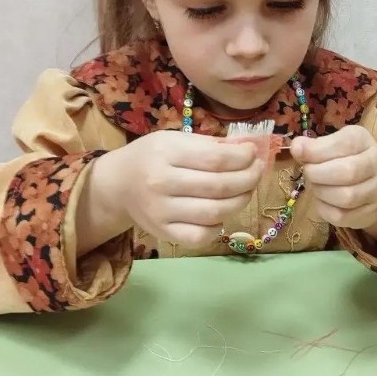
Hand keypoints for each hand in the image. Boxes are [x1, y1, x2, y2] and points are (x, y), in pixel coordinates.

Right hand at [86, 131, 263, 249]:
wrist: (118, 184)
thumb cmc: (152, 156)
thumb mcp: (175, 139)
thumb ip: (210, 144)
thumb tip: (248, 148)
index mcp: (166, 152)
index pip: (215, 158)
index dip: (243, 158)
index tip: (253, 154)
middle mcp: (161, 182)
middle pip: (219, 186)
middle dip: (248, 178)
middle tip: (257, 172)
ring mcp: (161, 211)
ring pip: (215, 212)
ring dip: (241, 201)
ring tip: (246, 190)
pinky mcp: (163, 233)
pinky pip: (201, 236)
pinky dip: (219, 226)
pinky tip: (222, 213)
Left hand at [290, 126, 376, 230]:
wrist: (367, 186)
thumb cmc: (341, 159)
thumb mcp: (329, 145)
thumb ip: (312, 146)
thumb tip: (297, 147)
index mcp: (362, 140)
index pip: (345, 144)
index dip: (317, 150)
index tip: (298, 152)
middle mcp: (375, 163)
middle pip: (347, 172)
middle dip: (318, 174)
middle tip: (308, 173)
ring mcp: (376, 190)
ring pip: (346, 197)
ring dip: (321, 192)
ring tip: (316, 186)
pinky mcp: (368, 212)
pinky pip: (341, 216)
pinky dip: (324, 209)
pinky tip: (322, 200)